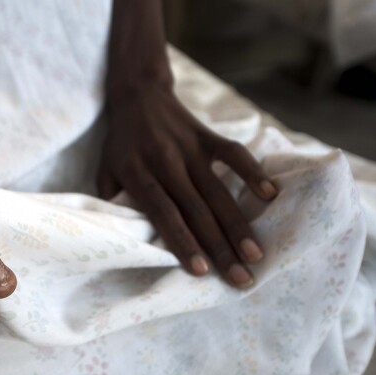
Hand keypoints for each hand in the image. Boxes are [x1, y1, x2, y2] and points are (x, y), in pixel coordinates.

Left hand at [97, 84, 276, 287]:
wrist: (138, 95)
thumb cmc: (121, 146)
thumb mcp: (104, 173)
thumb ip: (113, 204)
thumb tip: (125, 241)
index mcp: (137, 174)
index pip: (163, 213)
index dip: (182, 242)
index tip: (201, 271)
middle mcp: (166, 162)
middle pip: (196, 210)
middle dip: (219, 247)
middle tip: (240, 279)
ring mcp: (190, 148)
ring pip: (217, 191)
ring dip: (238, 225)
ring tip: (256, 255)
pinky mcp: (207, 136)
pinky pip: (233, 153)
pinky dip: (252, 172)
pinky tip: (271, 196)